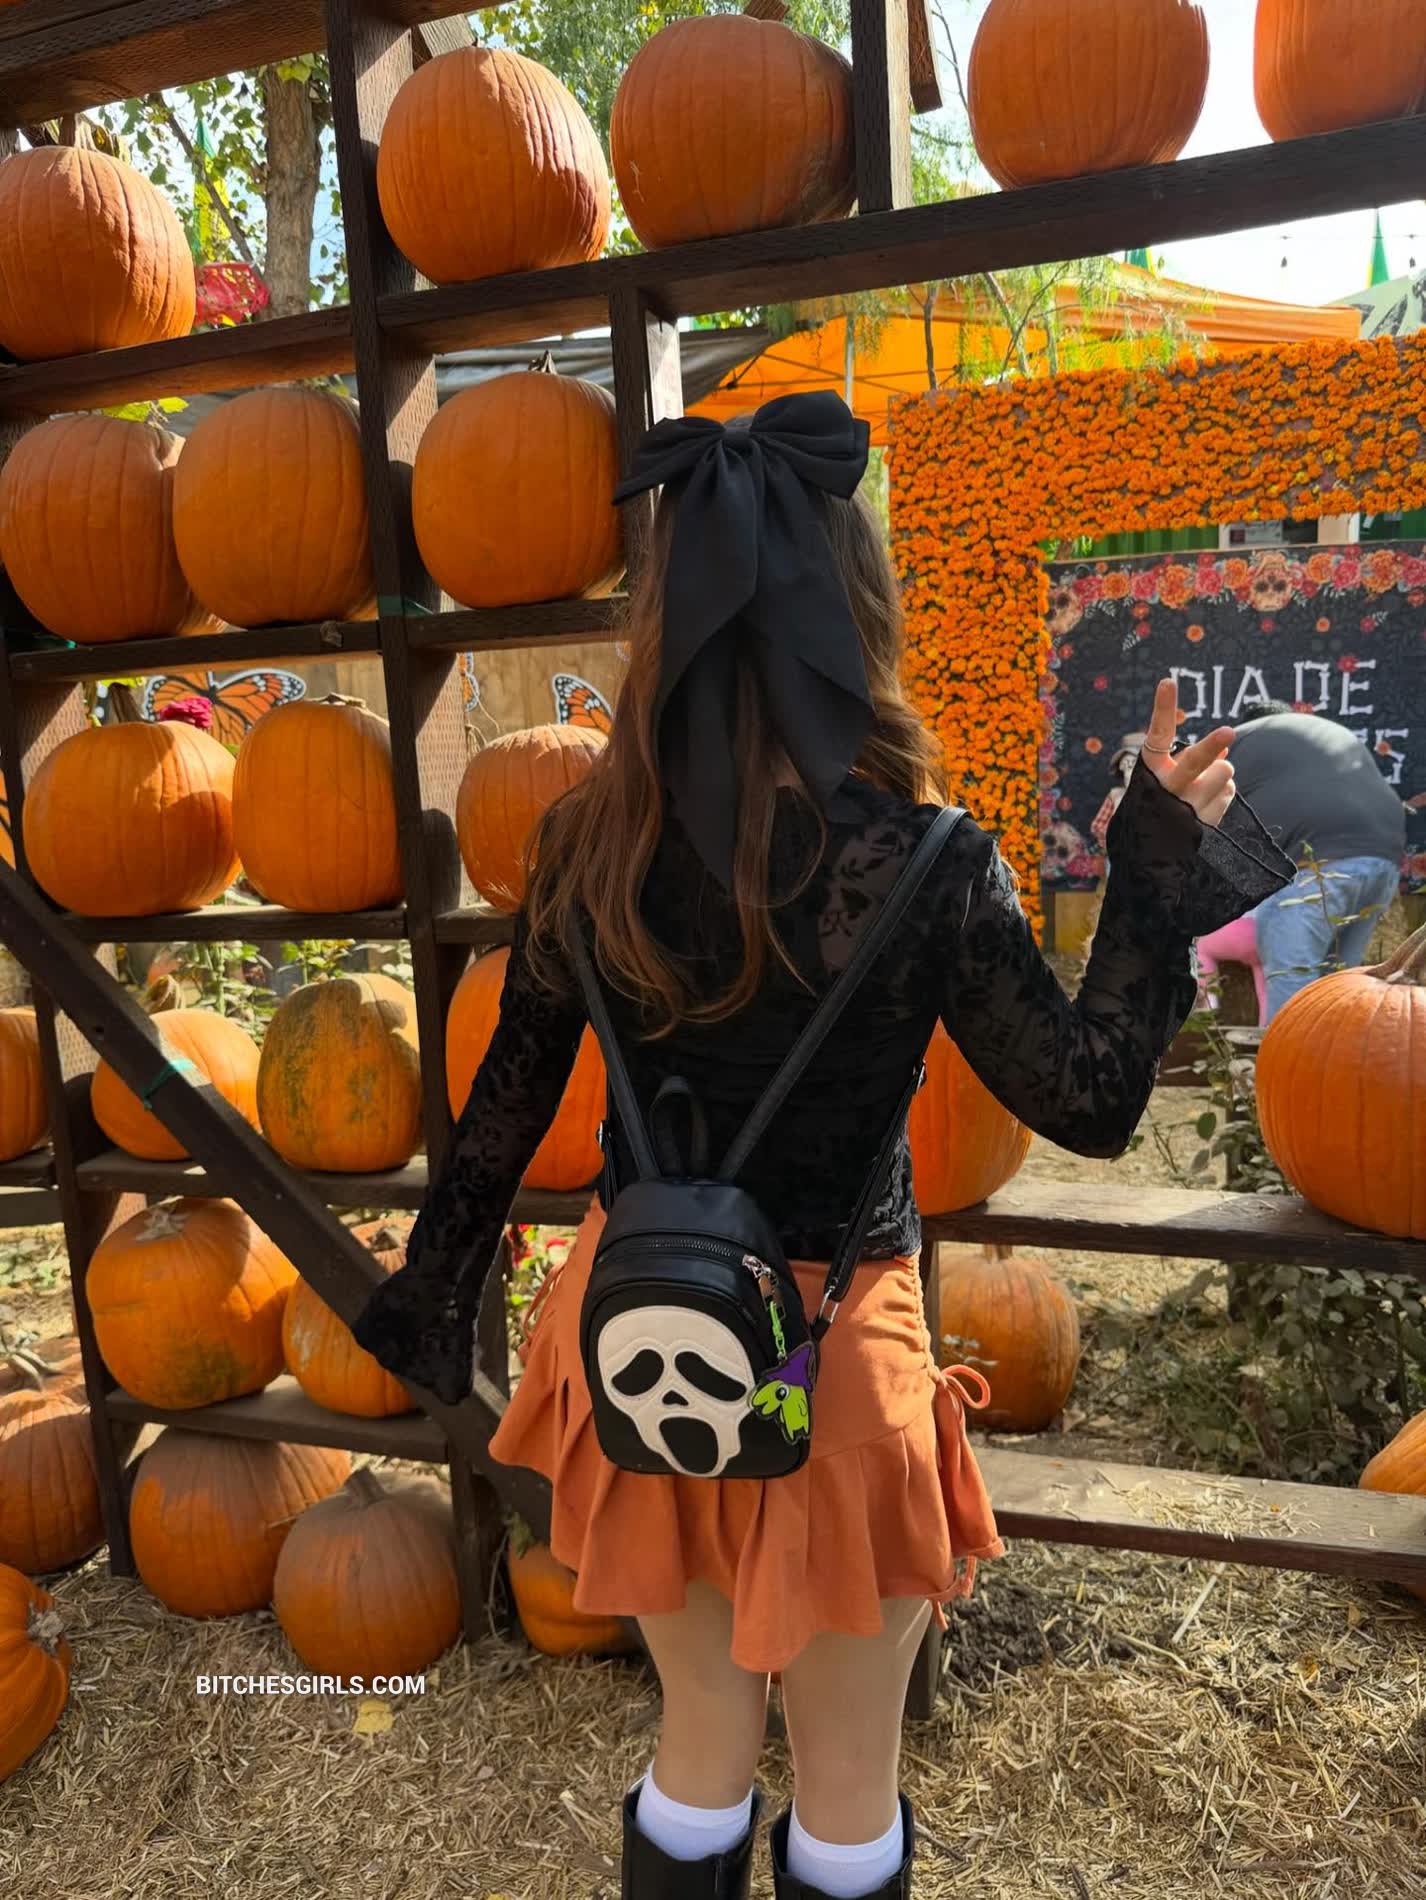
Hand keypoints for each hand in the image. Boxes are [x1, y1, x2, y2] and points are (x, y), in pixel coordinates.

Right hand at [1138, 679, 1235, 827]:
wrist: (1150, 849)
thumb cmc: (1158, 801)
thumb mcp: (1167, 774)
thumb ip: (1193, 756)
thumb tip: (1227, 745)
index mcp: (1152, 769)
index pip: (1157, 734)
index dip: (1163, 708)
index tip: (1167, 681)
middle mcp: (1167, 787)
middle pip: (1194, 761)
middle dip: (1211, 746)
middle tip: (1229, 732)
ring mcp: (1187, 807)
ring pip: (1224, 771)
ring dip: (1221, 773)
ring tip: (1206, 785)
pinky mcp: (1205, 822)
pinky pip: (1229, 792)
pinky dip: (1222, 794)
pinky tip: (1206, 804)